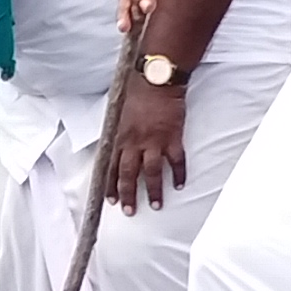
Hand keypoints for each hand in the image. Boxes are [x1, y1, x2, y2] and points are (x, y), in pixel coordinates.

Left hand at [99, 63, 189, 213]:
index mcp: (120, 137)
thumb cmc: (137, 91)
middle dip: (128, 195)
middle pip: (129, 175)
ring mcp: (154, 141)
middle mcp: (135, 143)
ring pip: (151, 173)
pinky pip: (176, 161)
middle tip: (129, 211)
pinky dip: (178, 174)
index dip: (111, 185)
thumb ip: (120, 132)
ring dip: (153, 191)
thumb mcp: (120, 113)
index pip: (112, 166)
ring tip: (156, 205)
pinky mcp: (172, 138)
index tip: (111, 200)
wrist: (156, 80)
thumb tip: (118, 145)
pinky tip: (179, 184)